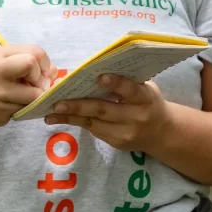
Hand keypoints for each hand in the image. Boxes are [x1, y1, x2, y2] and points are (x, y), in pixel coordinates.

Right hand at [0, 45, 56, 129]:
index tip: (40, 73)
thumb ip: (32, 64)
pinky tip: (18, 105)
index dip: (44, 64)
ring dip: (36, 97)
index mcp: (1, 53)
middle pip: (30, 63)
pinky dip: (29, 108)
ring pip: (33, 92)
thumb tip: (54, 70)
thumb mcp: (9, 66)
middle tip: (34, 86)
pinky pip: (27, 108)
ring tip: (26, 97)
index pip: (34, 51)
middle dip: (39, 78)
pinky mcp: (0, 109)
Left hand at [43, 74, 169, 151]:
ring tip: (50, 113)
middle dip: (79, 106)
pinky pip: (94, 130)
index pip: (131, 91)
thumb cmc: (149, 102)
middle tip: (57, 103)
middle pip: (105, 110)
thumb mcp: (146, 88)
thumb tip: (96, 67)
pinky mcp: (116, 143)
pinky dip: (77, 122)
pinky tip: (61, 117)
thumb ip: (128, 81)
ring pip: (94, 123)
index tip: (100, 76)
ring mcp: (125, 133)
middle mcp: (136, 117)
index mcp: (145, 99)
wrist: (161, 132)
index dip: (117, 84)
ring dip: (70, 117)